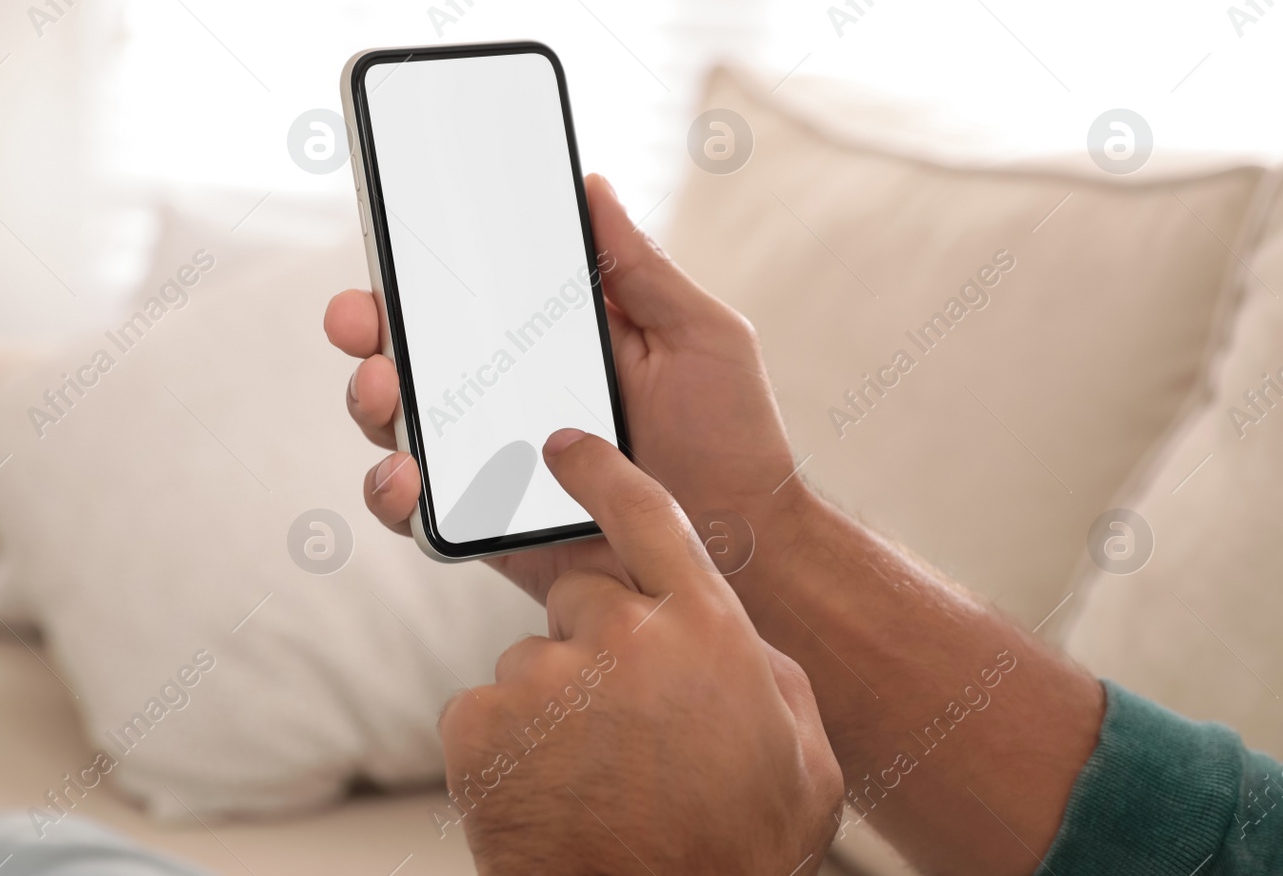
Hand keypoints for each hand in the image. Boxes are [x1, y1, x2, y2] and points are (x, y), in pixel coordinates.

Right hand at [323, 174, 803, 601]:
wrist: (749, 547)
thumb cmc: (734, 438)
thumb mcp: (698, 334)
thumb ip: (640, 268)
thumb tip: (591, 185)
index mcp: (550, 343)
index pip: (466, 297)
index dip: (416, 270)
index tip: (390, 241)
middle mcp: (509, 396)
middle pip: (413, 354)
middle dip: (368, 328)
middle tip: (360, 318)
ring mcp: (491, 461)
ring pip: (399, 426)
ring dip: (371, 401)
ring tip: (382, 390)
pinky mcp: (486, 525)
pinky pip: (419, 511)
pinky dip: (392, 493)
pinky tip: (403, 476)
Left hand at [435, 430, 841, 874]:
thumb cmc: (738, 850)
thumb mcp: (801, 754)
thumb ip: (766, 672)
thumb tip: (740, 641)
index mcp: (705, 628)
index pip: (646, 512)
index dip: (601, 471)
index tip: (564, 446)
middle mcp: (622, 636)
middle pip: (582, 594)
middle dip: (592, 641)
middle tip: (618, 720)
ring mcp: (544, 678)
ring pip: (531, 661)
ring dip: (550, 704)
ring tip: (591, 776)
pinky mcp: (481, 724)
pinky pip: (484, 711)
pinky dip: (504, 747)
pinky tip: (547, 793)